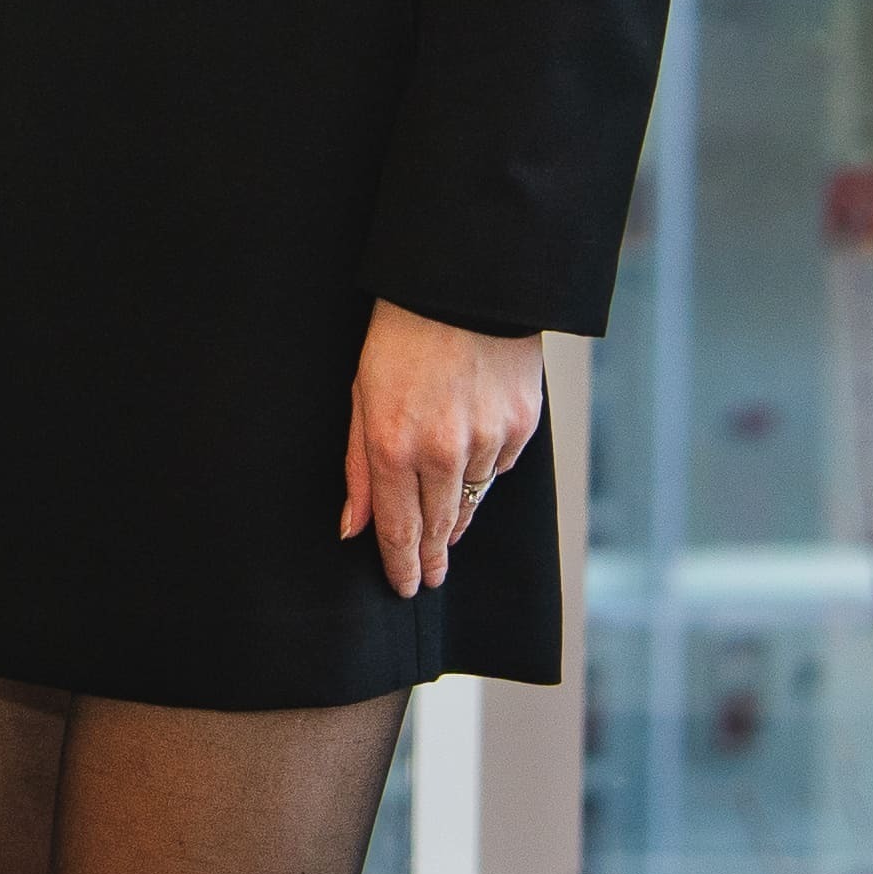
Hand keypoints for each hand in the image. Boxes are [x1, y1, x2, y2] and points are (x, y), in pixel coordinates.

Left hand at [343, 302, 546, 600]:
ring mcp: (486, 440)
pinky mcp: (520, 426)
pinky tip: (471, 462)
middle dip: (431, 557)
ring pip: (471, 500)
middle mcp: (442, 451)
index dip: (402, 564)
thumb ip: (358, 468)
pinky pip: (499, 467)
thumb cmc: (399, 336)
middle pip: (438, 526)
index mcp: (393, 444)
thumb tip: (352, 529)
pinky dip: (483, 471)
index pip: (398, 528)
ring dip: (457, 517)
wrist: (463, 286)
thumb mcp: (361, 396)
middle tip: (430, 579)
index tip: (406, 587)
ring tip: (446, 535)